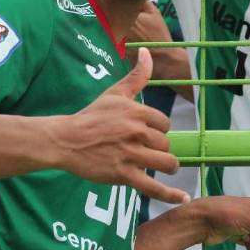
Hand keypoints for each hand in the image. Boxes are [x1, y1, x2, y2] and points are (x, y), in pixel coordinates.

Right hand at [53, 48, 187, 203]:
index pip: (165, 124)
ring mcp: (131, 155)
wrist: (66, 140)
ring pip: (166, 163)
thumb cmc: (91, 116)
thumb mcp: (115, 92)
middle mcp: (137, 132)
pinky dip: (170, 194)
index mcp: (137, 112)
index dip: (157, 130)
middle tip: (141, 149)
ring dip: (167, 166)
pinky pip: (153, 187)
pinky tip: (184, 198)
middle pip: (166, 144)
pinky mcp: (124, 175)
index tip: (144, 134)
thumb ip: (136, 75)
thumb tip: (146, 51)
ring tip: (160, 166)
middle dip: (158, 148)